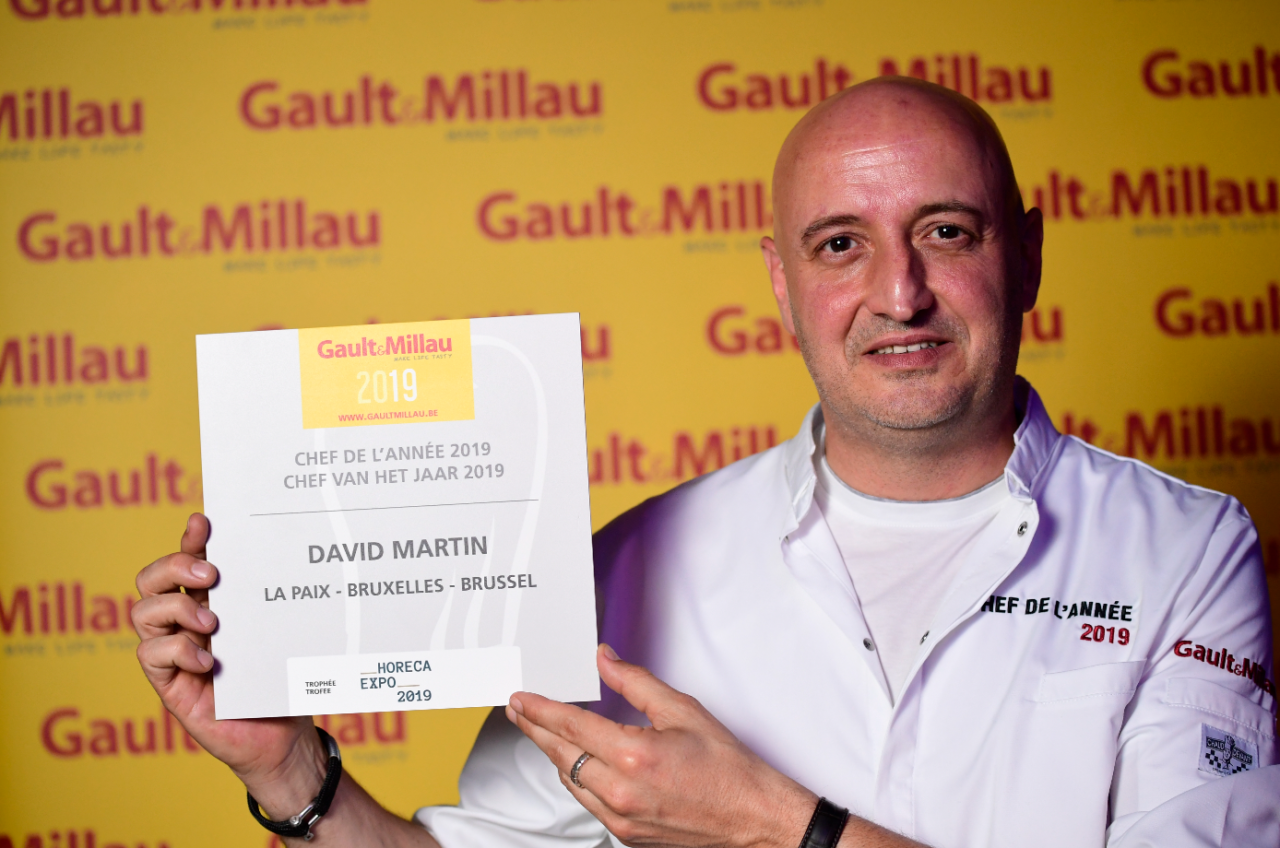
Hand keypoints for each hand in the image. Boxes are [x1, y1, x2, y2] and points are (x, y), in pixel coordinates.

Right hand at [132, 513, 323, 817]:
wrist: (283, 735)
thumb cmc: (282, 679)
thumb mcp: (278, 633)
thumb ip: (269, 602)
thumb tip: (286, 561)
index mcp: (211, 603)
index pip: (188, 561)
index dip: (190, 539)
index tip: (204, 522)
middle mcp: (185, 622)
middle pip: (151, 579)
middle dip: (172, 566)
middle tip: (209, 575)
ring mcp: (174, 652)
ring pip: (142, 612)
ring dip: (174, 609)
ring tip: (213, 623)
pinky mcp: (170, 685)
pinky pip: (151, 655)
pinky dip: (176, 650)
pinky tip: (206, 661)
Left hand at [506, 644, 815, 847]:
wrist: (751, 818)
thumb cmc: (727, 770)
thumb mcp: (683, 710)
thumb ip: (636, 682)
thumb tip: (606, 660)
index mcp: (633, 756)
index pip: (569, 727)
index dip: (539, 709)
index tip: (521, 698)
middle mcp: (620, 792)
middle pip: (559, 754)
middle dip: (534, 729)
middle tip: (519, 710)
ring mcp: (620, 817)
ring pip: (569, 780)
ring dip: (554, 754)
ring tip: (545, 731)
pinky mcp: (625, 833)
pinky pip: (587, 801)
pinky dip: (578, 777)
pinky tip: (579, 761)